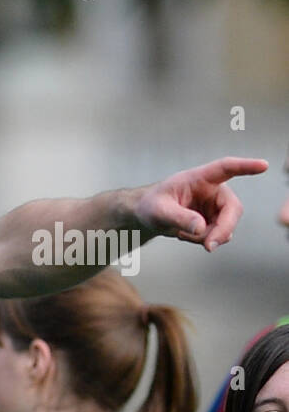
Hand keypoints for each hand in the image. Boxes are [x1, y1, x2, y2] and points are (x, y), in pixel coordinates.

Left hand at [135, 156, 266, 250]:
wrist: (148, 216)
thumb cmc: (151, 205)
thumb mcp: (159, 210)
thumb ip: (179, 218)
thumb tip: (202, 229)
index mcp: (200, 178)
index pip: (226, 168)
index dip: (245, 166)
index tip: (262, 165)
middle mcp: (213, 191)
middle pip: (232, 209)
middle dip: (223, 229)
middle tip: (208, 246)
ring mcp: (216, 207)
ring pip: (227, 226)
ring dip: (207, 237)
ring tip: (181, 234)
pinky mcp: (215, 221)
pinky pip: (218, 235)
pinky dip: (203, 241)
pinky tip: (186, 236)